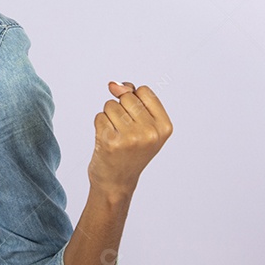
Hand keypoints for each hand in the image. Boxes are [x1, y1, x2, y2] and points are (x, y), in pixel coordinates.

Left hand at [88, 81, 172, 197]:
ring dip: (109, 117)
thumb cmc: (130, 149)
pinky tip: (107, 141)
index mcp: (164, 126)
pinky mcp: (111, 142)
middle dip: (121, 108)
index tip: (135, 119)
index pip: (143, 91)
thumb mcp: (143, 124)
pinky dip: (100, 126)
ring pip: (110, 105)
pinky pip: (100, 117)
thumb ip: (133, 97)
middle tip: (124, 130)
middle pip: (126, 97)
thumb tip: (113, 84)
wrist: (117, 181)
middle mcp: (150, 132)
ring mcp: (131, 137)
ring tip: (116, 136)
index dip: (134, 100)